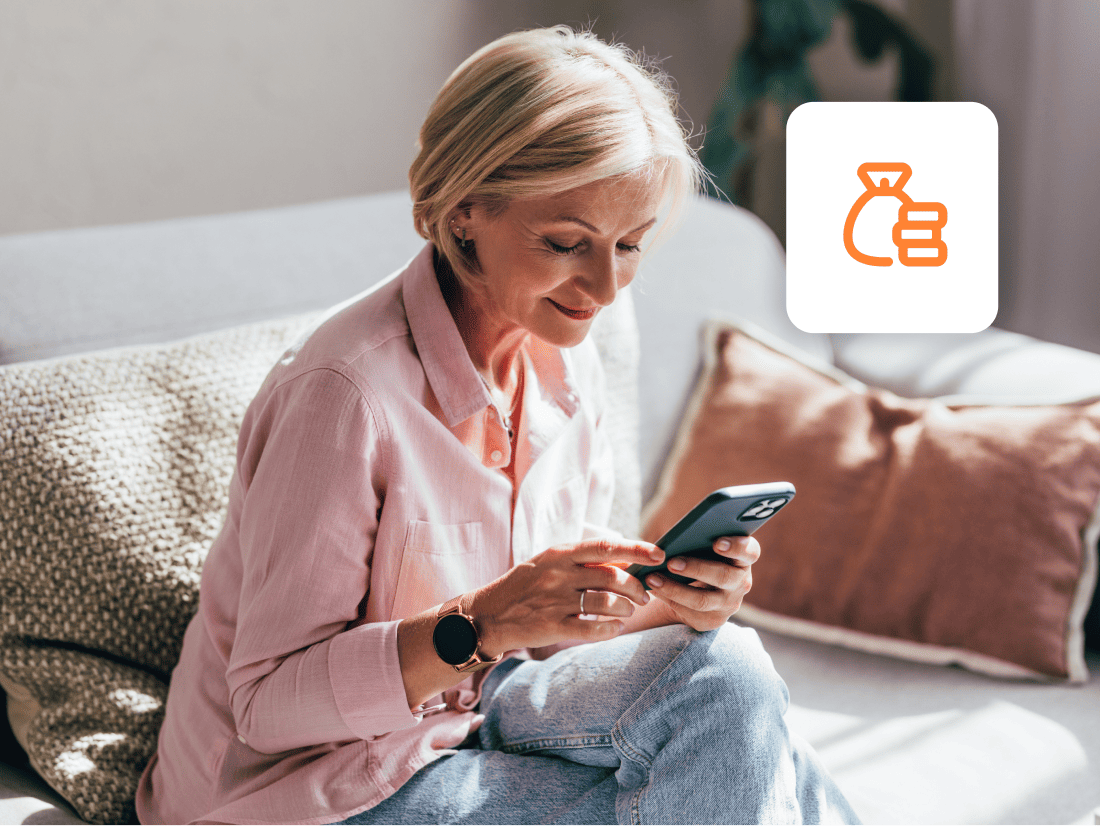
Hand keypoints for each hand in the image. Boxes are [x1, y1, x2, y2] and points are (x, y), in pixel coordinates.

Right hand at [469, 539, 664, 654]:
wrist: (489, 614)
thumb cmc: (525, 585)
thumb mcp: (549, 563)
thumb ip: (583, 561)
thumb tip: (624, 559)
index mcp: (560, 554)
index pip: (606, 547)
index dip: (637, 549)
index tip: (658, 555)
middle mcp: (558, 574)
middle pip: (613, 577)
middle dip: (637, 588)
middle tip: (644, 596)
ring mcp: (555, 601)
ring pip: (607, 602)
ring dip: (626, 609)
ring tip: (628, 612)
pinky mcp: (552, 627)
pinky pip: (592, 628)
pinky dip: (610, 629)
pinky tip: (613, 628)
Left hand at [644, 536, 759, 631]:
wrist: (695, 590)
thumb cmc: (699, 557)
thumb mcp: (703, 548)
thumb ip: (698, 540)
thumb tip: (675, 538)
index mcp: (743, 558)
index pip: (750, 551)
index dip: (737, 547)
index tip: (717, 543)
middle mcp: (741, 582)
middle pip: (723, 576)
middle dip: (696, 568)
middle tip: (671, 562)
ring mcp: (729, 604)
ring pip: (703, 600)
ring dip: (675, 589)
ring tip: (653, 578)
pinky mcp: (713, 620)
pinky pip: (690, 612)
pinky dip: (669, 599)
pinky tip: (653, 589)